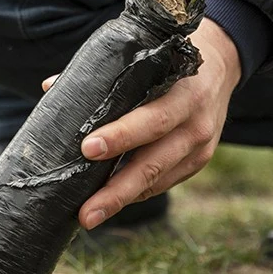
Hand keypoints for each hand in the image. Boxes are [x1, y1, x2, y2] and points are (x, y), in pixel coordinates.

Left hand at [41, 19, 242, 230]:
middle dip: (116, 190)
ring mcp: (201, 147)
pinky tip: (112, 200)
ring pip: (157, 180)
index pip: (151, 119)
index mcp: (183, 92)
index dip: (120, 136)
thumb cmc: (168, 58)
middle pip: (153, 163)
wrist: (222, 63)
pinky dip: (136, 192)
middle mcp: (196, 123)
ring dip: (121, 199)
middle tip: (85, 211)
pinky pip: (163, 182)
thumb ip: (103, 74)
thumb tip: (50, 87)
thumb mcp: (145, 56)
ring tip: (89, 216)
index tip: (87, 149)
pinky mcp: (198, 161)